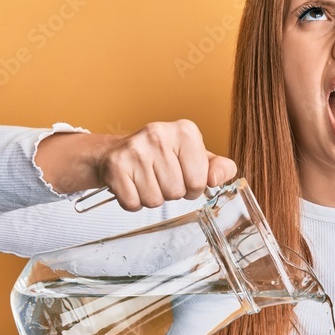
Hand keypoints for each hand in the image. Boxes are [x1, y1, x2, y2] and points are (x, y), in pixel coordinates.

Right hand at [97, 120, 236, 210]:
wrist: (117, 151)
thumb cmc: (162, 156)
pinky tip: (132, 184)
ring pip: (155, 200)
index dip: (193, 187)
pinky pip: (133, 203)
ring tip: (147, 180)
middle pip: (177, 192)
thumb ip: (218, 167)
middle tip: (161, 177)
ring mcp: (135, 149)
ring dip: (152, 197)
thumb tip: (218, 178)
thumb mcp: (195, 156)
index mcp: (185, 131)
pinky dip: (134, 202)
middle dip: (171, 193)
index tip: (184, 176)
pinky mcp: (115, 166)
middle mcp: (159, 134)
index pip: (200, 181)